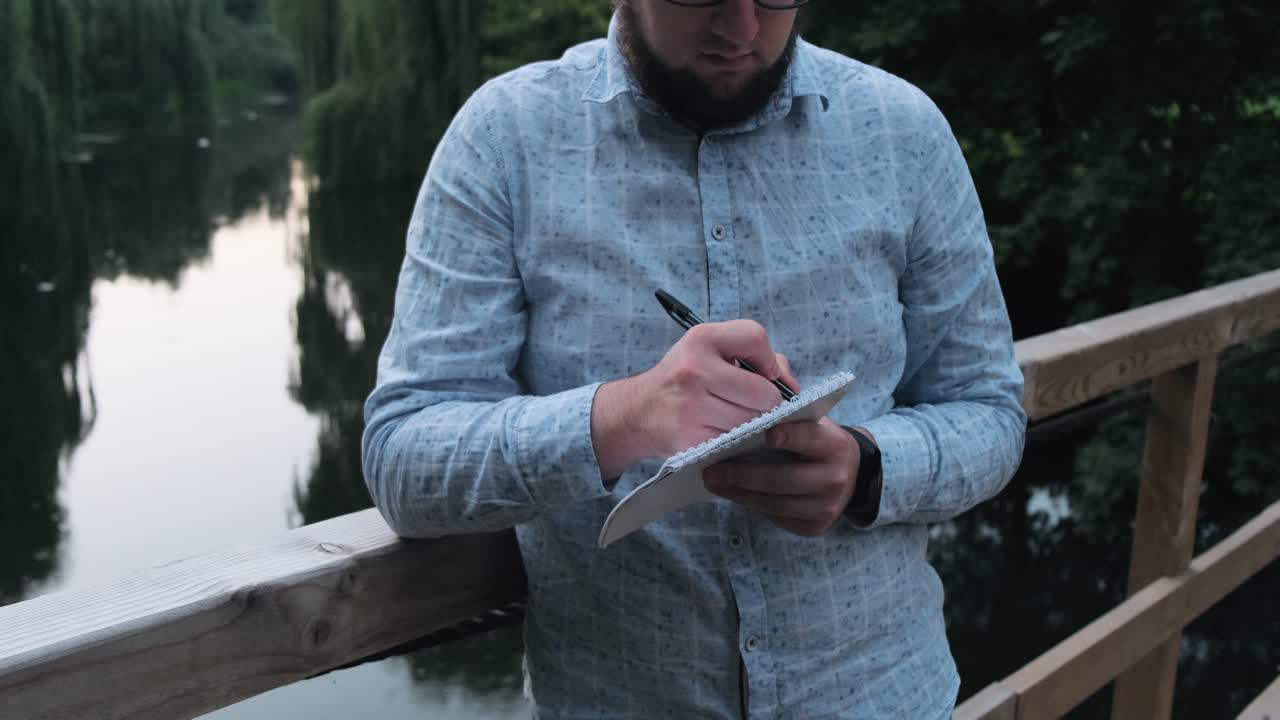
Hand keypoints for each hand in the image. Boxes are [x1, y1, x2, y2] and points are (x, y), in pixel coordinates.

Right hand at [591, 320, 798, 478]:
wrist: (638, 412)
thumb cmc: (685, 379)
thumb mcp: (710, 352)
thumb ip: (756, 358)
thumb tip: (791, 387)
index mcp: (701, 339)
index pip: (756, 339)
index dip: (769, 361)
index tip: (764, 374)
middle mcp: (695, 369)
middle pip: (763, 391)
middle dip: (768, 402)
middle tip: (756, 405)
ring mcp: (692, 405)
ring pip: (753, 420)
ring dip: (754, 424)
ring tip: (738, 418)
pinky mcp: (692, 436)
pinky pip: (736, 441)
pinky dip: (738, 440)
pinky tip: (726, 432)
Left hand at [703, 417, 861, 536]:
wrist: (851, 475)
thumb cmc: (818, 443)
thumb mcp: (812, 425)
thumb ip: (787, 421)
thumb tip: (741, 419)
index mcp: (835, 445)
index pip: (809, 438)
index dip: (789, 436)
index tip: (765, 433)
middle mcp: (834, 478)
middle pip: (781, 479)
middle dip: (741, 475)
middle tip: (710, 470)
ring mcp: (825, 507)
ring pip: (773, 503)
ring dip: (738, 494)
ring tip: (713, 483)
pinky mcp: (814, 527)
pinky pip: (775, 516)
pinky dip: (751, 504)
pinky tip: (733, 494)